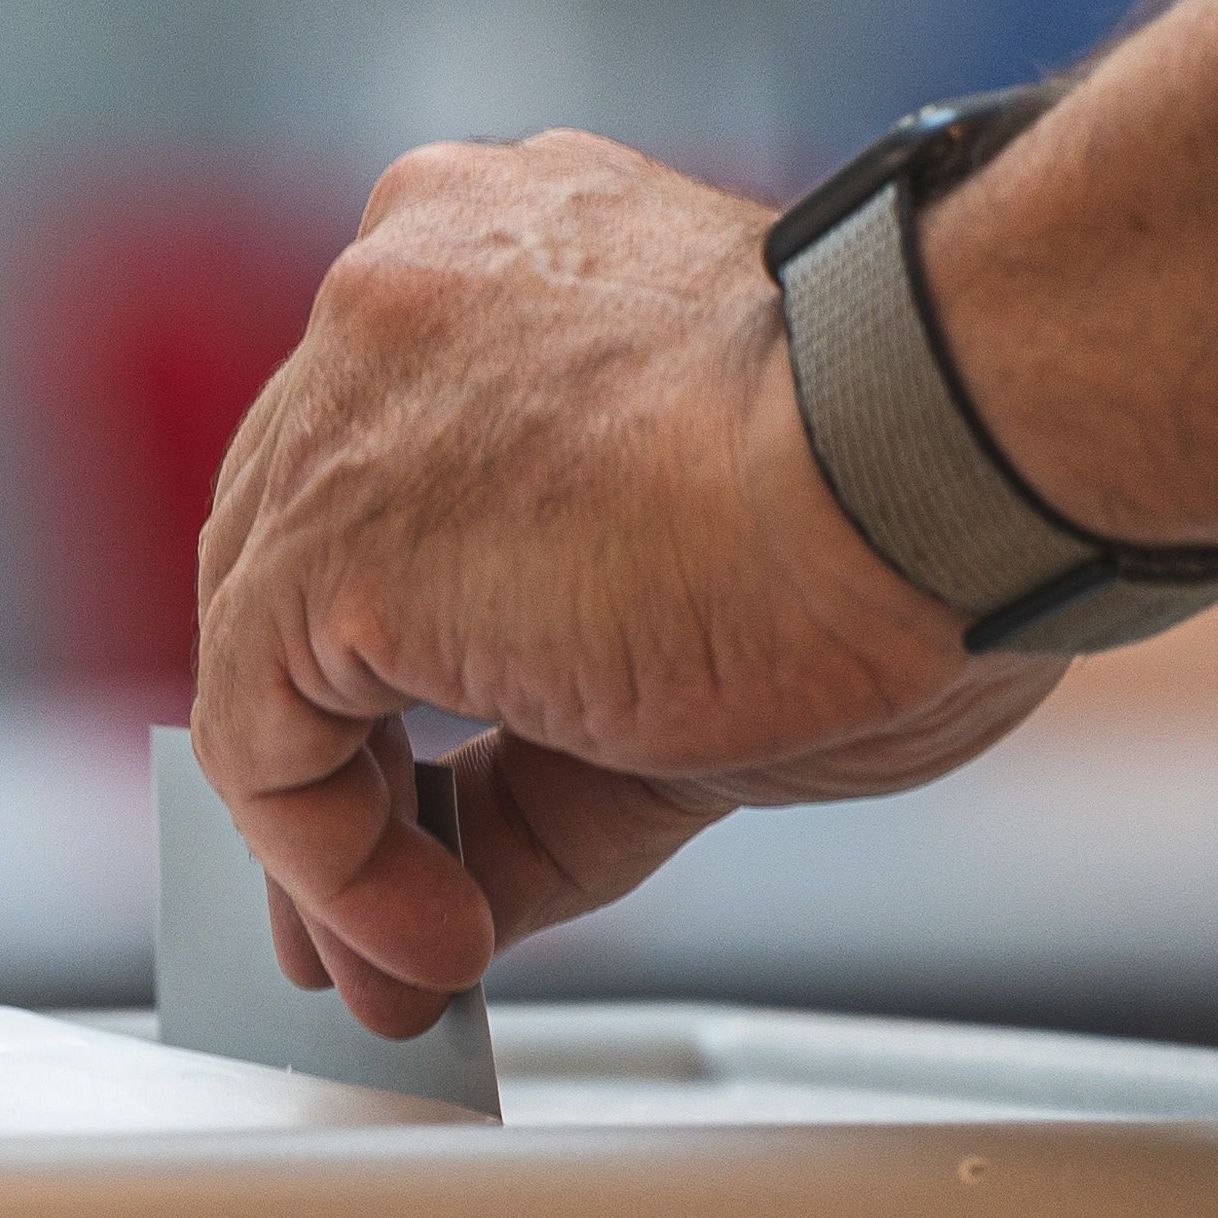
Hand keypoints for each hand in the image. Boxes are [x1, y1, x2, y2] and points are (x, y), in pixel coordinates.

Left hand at [189, 131, 1060, 1027]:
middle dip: (342, 767)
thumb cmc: (912, 504)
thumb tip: (468, 894)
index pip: (383, 486)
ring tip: (422, 955)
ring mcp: (355, 392)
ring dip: (335, 838)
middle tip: (390, 919)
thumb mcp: (696, 637)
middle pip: (302, 560)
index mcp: (502, 261)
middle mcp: (407, 296)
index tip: (425, 815)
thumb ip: (549, 762)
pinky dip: (329, 863)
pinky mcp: (338, 528)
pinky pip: (265, 737)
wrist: (952, 458)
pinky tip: (434, 935)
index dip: (391, 677)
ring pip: (270, 646)